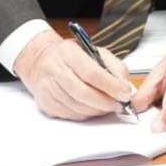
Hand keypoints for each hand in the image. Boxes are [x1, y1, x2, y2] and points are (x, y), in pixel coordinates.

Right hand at [12, 30, 132, 120]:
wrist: (39, 61)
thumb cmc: (69, 56)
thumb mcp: (93, 51)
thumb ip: (113, 66)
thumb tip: (125, 86)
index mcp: (68, 53)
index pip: (91, 73)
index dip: (110, 85)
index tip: (124, 93)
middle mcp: (55, 70)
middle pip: (83, 93)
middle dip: (105, 102)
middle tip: (119, 105)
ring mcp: (48, 89)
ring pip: (77, 107)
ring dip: (97, 110)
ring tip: (108, 106)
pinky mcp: (46, 104)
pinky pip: (70, 115)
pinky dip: (86, 114)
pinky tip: (92, 108)